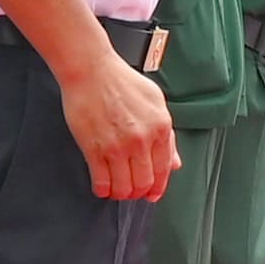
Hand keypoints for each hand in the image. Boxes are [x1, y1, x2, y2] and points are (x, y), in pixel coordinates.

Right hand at [57, 47, 179, 202]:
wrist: (91, 70)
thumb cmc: (120, 81)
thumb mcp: (155, 102)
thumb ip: (166, 135)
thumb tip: (173, 161)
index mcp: (160, 127)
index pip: (164, 170)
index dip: (157, 187)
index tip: (152, 193)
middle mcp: (141, 139)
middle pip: (144, 183)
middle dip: (138, 192)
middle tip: (132, 191)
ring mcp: (117, 146)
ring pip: (124, 188)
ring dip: (120, 194)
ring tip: (116, 189)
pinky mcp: (94, 149)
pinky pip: (102, 181)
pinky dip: (103, 189)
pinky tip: (101, 186)